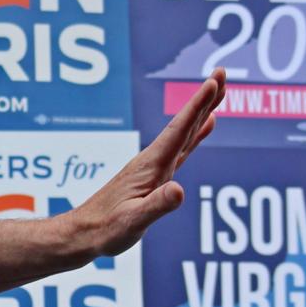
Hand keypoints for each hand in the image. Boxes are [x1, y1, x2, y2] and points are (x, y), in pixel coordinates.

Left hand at [71, 67, 224, 257]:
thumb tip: (179, 190)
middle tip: (223, 72)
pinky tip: (207, 126)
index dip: (198, 107)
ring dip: (203, 111)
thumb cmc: (106, 230)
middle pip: (184, 124)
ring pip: (184, 133)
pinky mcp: (154, 176)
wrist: (82, 234)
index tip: (214, 81)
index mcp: (150, 167)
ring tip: (220, 91)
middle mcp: (153, 161)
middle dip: (204, 99)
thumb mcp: (133, 222)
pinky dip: (196, 134)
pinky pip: (181, 148)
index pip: (179, 131)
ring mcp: (153, 167)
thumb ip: (156, 206)